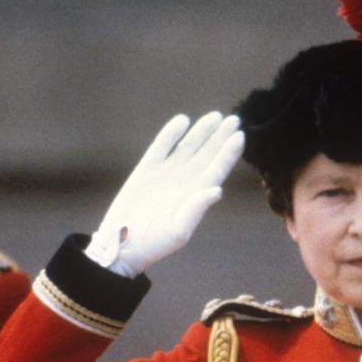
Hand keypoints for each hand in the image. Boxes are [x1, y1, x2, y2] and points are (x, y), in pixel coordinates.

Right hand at [85, 112, 243, 276]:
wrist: (122, 245)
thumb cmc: (153, 244)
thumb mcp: (177, 232)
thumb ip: (196, 209)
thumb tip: (217, 189)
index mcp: (196, 195)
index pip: (218, 169)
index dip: (229, 152)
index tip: (240, 135)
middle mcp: (185, 182)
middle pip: (208, 154)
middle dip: (220, 137)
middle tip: (234, 119)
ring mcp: (166, 174)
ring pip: (188, 146)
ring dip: (202, 131)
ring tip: (215, 116)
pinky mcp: (146, 170)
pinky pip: (162, 146)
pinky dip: (171, 133)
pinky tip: (183, 120)